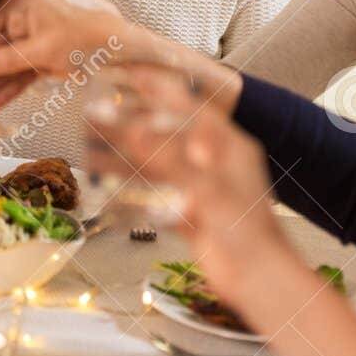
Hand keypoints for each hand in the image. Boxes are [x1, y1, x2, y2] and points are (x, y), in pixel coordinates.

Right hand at [0, 0, 125, 109]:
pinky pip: (16, 77)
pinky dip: (5, 92)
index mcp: (20, 6)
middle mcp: (21, 23)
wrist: (116, 52)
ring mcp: (29, 43)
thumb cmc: (85, 37)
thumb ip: (7, 59)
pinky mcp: (38, 61)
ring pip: (0, 67)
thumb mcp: (42, 49)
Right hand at [122, 79, 289, 302]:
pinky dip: (135, 193)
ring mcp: (204, 190)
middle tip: (102, 110)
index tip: (132, 74)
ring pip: (159, 167)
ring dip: (129, 159)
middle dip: (136, 124)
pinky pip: (158, 197)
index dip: (161, 89)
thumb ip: (168, 158)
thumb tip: (133, 128)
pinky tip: (111, 190)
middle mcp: (216, 163)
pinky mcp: (194, 216)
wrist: (260, 281)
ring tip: (96, 148)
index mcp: (229, 146)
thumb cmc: (246, 231)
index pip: (191, 107)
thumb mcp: (206, 188)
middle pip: (169, 135)